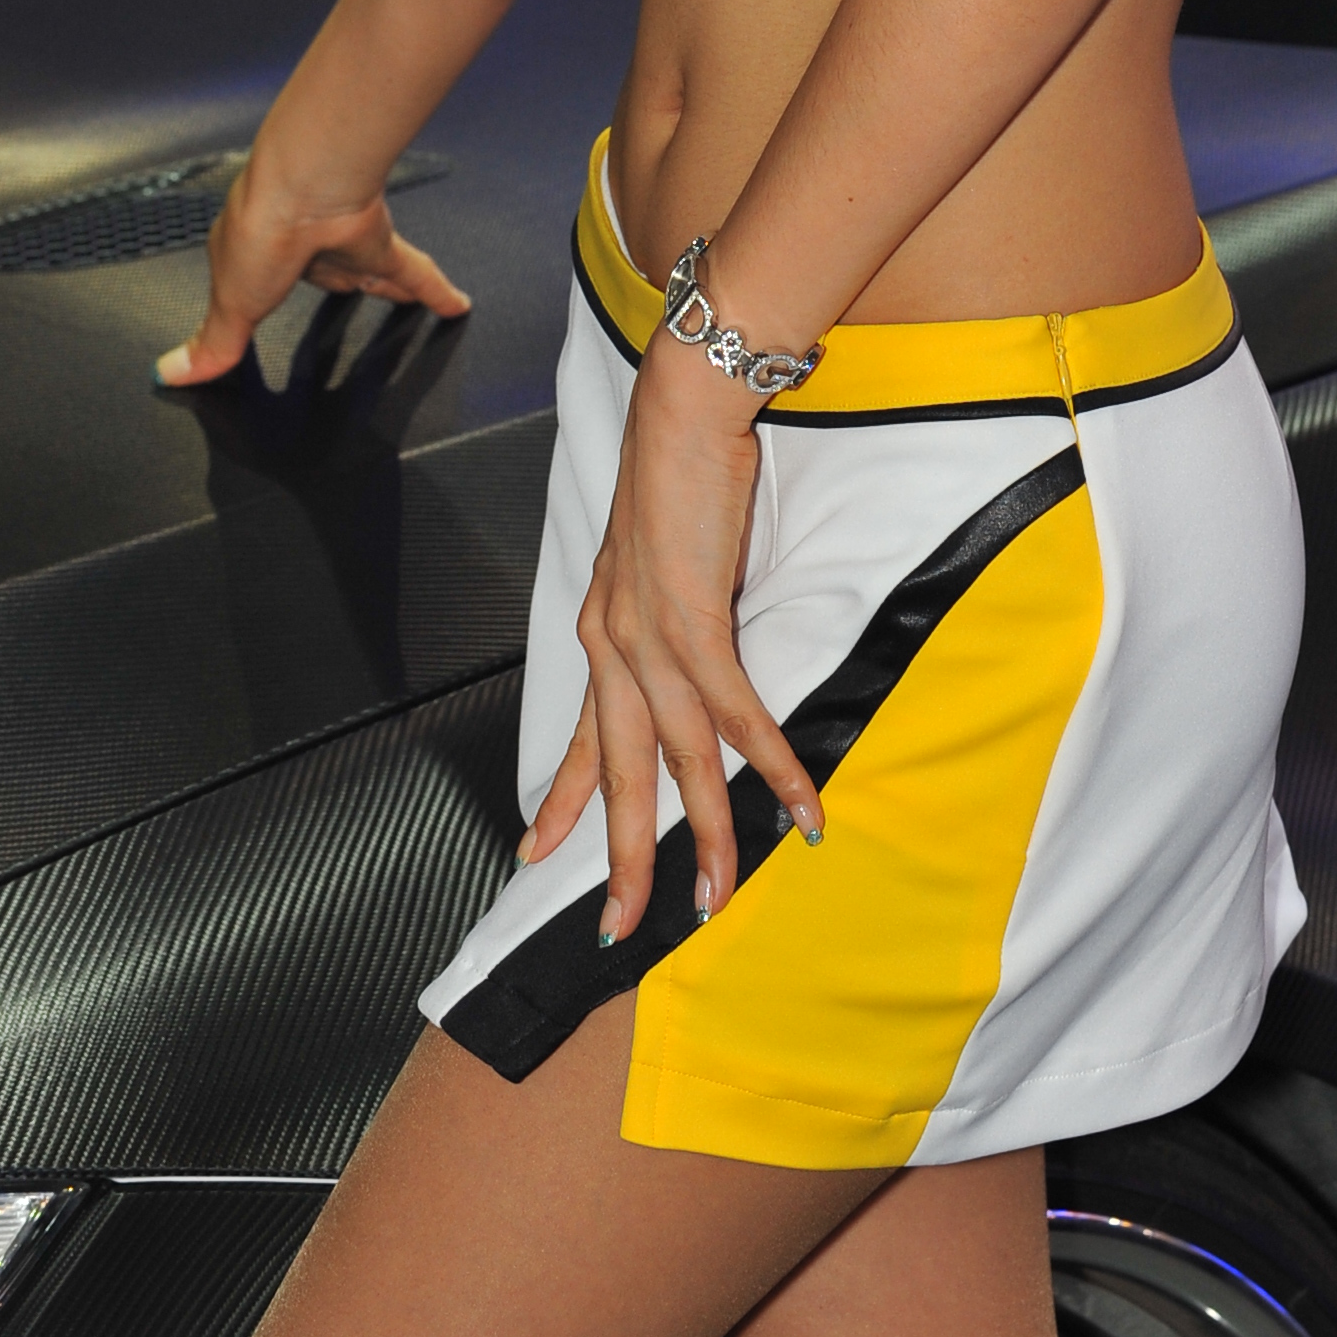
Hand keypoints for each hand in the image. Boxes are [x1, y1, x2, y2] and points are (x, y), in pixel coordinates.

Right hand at [155, 154, 468, 386]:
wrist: (302, 187)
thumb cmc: (257, 232)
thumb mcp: (229, 304)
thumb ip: (214, 342)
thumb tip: (169, 373)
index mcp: (255, 254)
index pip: (262, 284)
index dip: (265, 298)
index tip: (263, 311)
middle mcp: (303, 244)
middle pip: (326, 274)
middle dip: (338, 283)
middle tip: (353, 294)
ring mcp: (343, 241)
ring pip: (371, 270)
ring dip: (388, 286)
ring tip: (406, 303)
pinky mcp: (379, 242)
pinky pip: (415, 272)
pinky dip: (437, 291)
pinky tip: (457, 306)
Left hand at [522, 332, 823, 938]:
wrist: (685, 407)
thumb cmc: (680, 468)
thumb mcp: (657, 555)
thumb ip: (663, 608)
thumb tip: (686, 641)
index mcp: (602, 630)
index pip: (586, 735)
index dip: (566, 799)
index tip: (537, 853)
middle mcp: (614, 645)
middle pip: (622, 773)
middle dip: (623, 857)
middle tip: (623, 929)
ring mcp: (651, 639)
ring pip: (680, 762)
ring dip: (708, 835)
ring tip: (719, 898)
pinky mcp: (695, 623)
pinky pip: (736, 716)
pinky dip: (771, 767)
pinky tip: (800, 809)